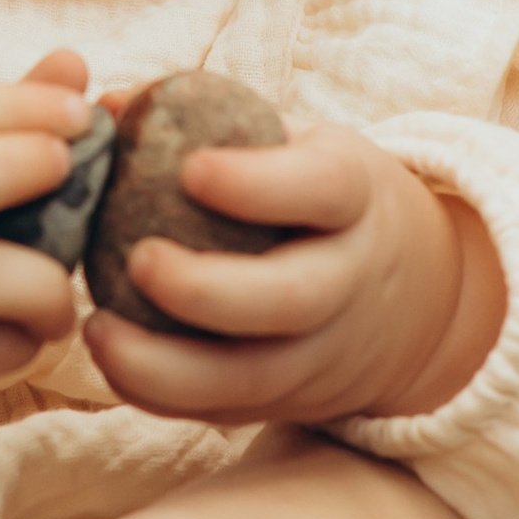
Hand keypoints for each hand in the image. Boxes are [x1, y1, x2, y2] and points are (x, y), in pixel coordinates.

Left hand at [86, 120, 504, 430]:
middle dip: (206, 288)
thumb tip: (111, 106)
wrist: (420, 297)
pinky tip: (110, 360)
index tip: (190, 166)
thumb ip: (215, 122)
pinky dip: (162, 396)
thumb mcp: (302, 146)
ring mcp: (324, 353)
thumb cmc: (328, 203)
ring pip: (252, 378)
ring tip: (98, 330)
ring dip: (166, 365)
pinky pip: (226, 412)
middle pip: (290, 300)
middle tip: (137, 257)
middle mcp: (349, 282)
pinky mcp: (293, 400)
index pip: (323, 189)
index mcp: (356, 199)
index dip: (258, 183)